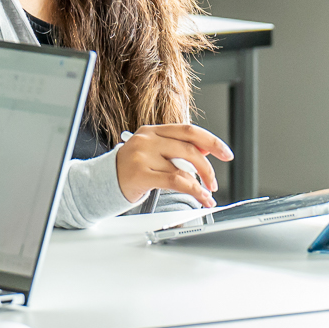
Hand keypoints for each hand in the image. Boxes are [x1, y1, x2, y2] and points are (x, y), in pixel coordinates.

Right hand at [114, 122, 231, 206]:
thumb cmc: (131, 169)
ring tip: (206, 194)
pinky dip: (193, 190)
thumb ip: (177, 148)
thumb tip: (208, 148)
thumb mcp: (154, 153)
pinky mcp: (140, 173)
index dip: (211, 141)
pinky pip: (175, 181)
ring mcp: (142, 155)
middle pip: (189, 147)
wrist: (102, 182)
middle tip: (214, 182)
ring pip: (183, 167)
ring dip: (201, 184)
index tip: (226, 153)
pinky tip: (200, 197)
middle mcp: (147, 139)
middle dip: (207, 167)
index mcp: (153, 131)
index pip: (188, 130)